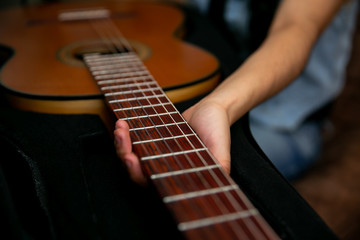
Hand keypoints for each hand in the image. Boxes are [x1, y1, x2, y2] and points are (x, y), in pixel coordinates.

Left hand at [114, 100, 231, 184]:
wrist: (210, 109)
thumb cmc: (217, 129)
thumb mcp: (220, 147)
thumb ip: (219, 164)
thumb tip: (217, 183)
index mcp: (179, 176)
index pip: (154, 183)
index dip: (138, 175)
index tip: (130, 160)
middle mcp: (165, 168)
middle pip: (136, 171)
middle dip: (125, 157)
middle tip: (123, 144)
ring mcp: (156, 155)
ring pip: (131, 156)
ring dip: (122, 144)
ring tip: (121, 128)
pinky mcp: (151, 141)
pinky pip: (133, 142)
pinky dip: (125, 135)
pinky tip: (122, 124)